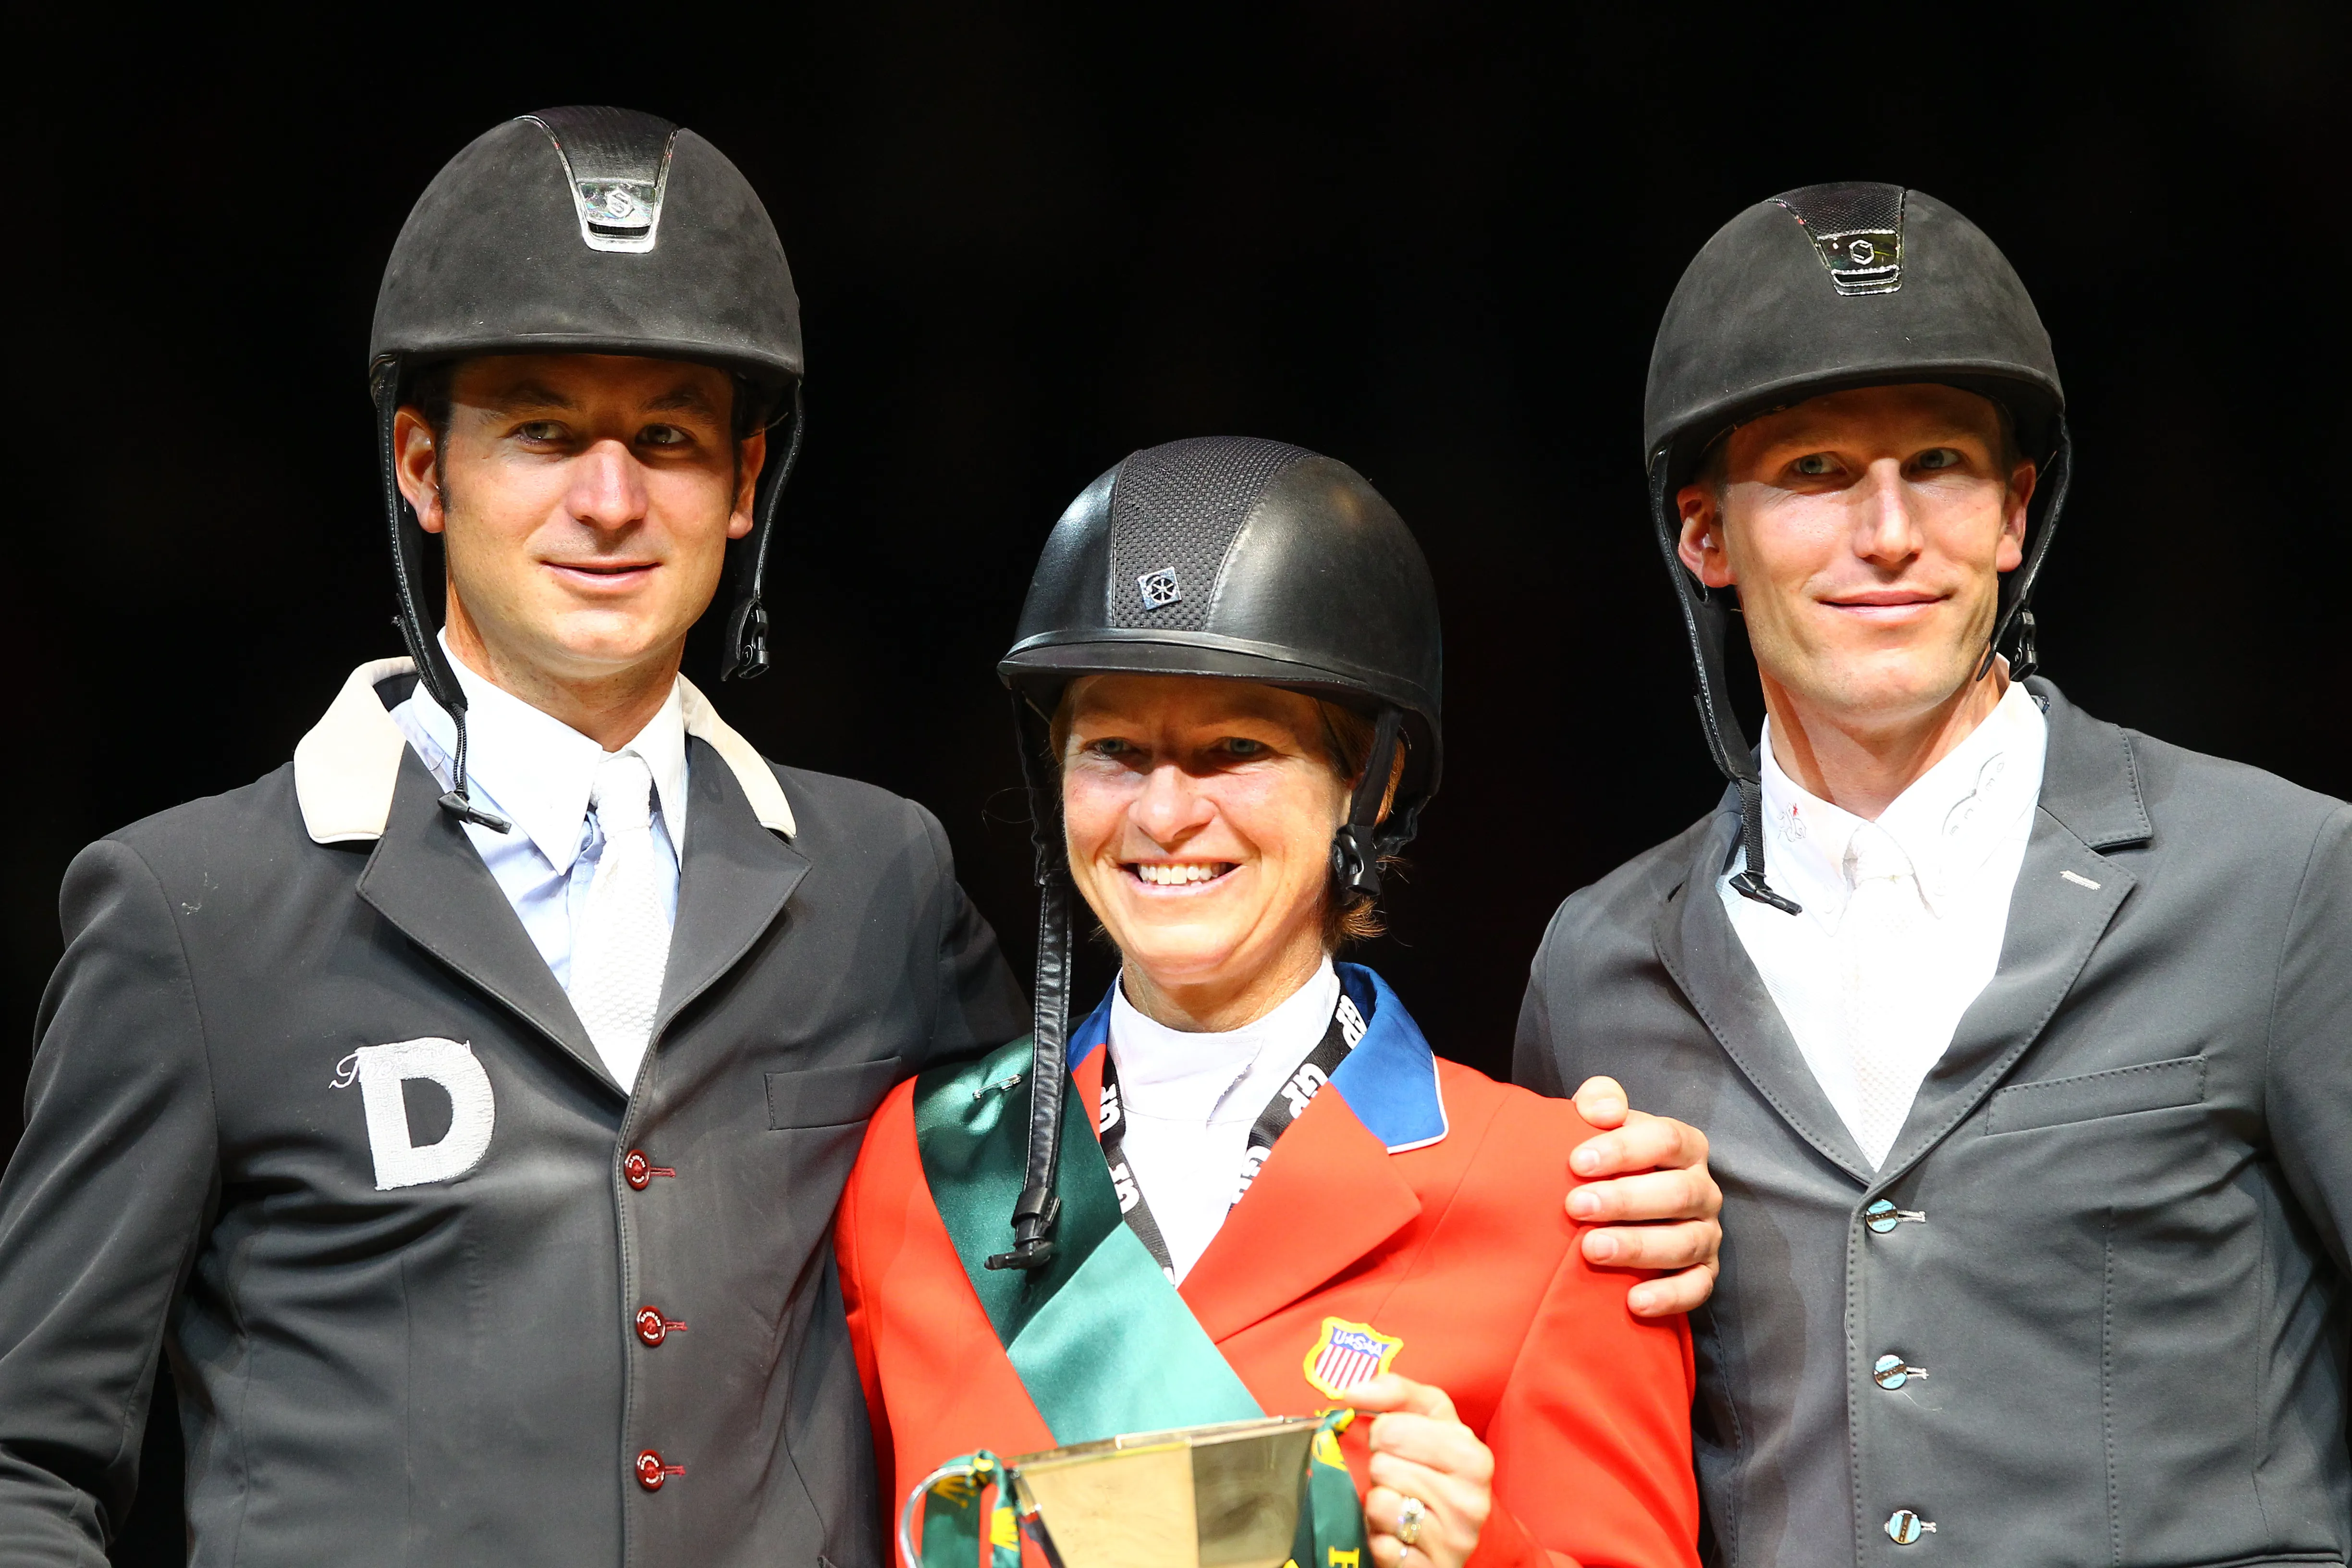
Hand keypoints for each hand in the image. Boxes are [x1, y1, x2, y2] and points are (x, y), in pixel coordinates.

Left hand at [1352, 1373, 1491, 1567]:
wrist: (1455, 1527)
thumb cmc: (1436, 1463)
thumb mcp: (1427, 1417)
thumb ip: (1395, 1392)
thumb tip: (1351, 1391)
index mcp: (1473, 1456)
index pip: (1392, 1429)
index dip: (1383, 1434)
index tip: (1397, 1444)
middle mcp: (1471, 1501)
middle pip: (1382, 1466)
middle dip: (1381, 1468)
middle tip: (1399, 1476)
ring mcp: (1454, 1542)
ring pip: (1379, 1505)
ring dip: (1378, 1502)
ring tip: (1400, 1502)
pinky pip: (1379, 1546)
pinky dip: (1378, 1538)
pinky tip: (1397, 1533)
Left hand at [1567, 1076, 1721, 1317]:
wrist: (1622, 1207)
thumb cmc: (1608, 1158)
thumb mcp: (1602, 1121)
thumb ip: (1600, 1101)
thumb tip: (1603, 1110)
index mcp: (1685, 1146)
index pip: (1666, 1140)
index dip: (1623, 1150)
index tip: (1577, 1162)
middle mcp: (1703, 1189)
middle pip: (1678, 1193)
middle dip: (1625, 1200)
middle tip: (1576, 1207)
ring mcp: (1707, 1234)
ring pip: (1686, 1242)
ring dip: (1638, 1247)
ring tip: (1592, 1249)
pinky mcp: (1704, 1273)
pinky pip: (1697, 1288)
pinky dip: (1668, 1296)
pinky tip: (1633, 1301)